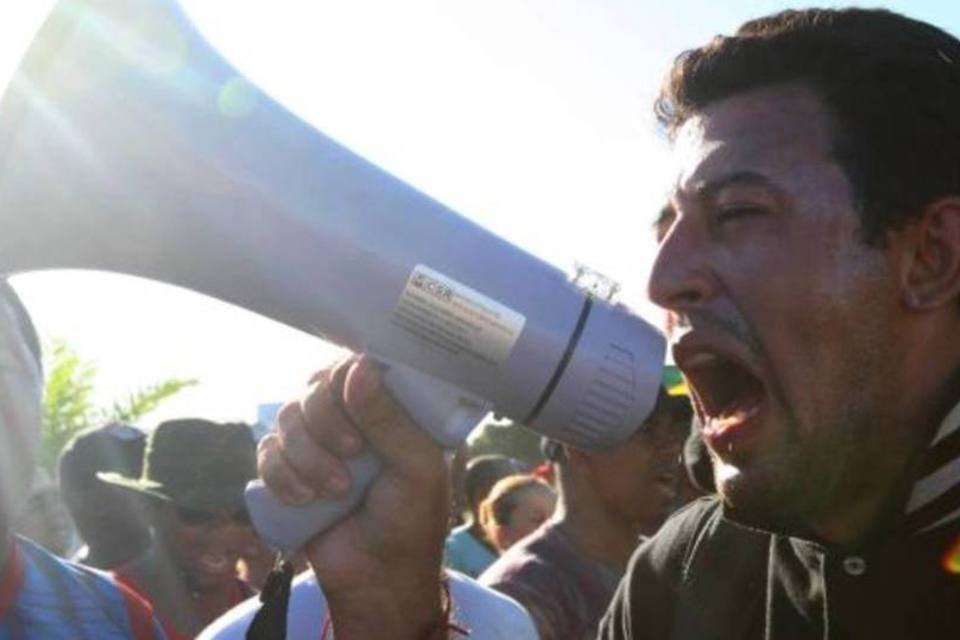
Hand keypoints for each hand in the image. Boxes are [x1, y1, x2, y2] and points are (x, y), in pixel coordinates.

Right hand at [258, 355, 448, 638]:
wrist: (377, 579)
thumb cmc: (411, 521)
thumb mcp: (416, 468)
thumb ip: (389, 418)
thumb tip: (358, 365)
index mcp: (390, 408)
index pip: (358, 364)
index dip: (349, 374)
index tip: (352, 394)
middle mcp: (352, 416)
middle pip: (317, 386)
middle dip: (327, 422)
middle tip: (353, 454)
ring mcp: (318, 441)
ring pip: (288, 417)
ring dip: (307, 455)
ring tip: (335, 490)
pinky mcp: (289, 469)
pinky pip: (266, 451)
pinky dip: (281, 474)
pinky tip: (304, 499)